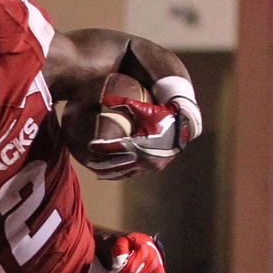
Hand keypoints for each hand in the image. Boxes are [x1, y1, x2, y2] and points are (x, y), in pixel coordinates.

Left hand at [85, 74, 200, 180]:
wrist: (184, 126)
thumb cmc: (162, 113)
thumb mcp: (143, 107)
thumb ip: (123, 102)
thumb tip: (104, 99)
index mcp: (138, 144)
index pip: (114, 148)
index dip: (100, 147)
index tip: (89, 146)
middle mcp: (143, 157)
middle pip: (116, 165)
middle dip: (100, 165)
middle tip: (88, 163)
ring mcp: (149, 165)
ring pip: (125, 172)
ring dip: (111, 173)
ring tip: (98, 173)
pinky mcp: (154, 168)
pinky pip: (135, 173)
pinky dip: (124, 173)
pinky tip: (116, 173)